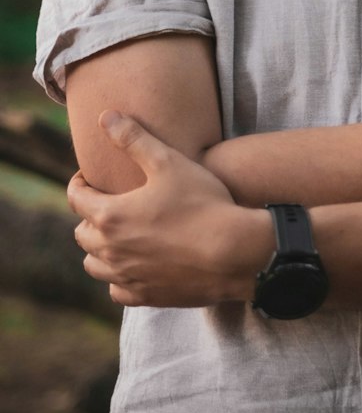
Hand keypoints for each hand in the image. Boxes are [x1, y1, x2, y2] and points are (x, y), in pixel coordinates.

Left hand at [67, 111, 270, 307]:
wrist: (235, 251)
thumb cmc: (202, 203)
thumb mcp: (169, 162)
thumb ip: (134, 139)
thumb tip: (106, 117)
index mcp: (110, 216)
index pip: (76, 198)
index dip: (80, 182)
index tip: (91, 176)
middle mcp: (110, 250)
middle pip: (82, 233)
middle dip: (89, 215)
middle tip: (109, 203)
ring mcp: (127, 277)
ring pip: (94, 265)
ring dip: (99, 249)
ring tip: (118, 235)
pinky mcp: (146, 296)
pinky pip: (117, 291)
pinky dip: (118, 278)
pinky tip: (134, 265)